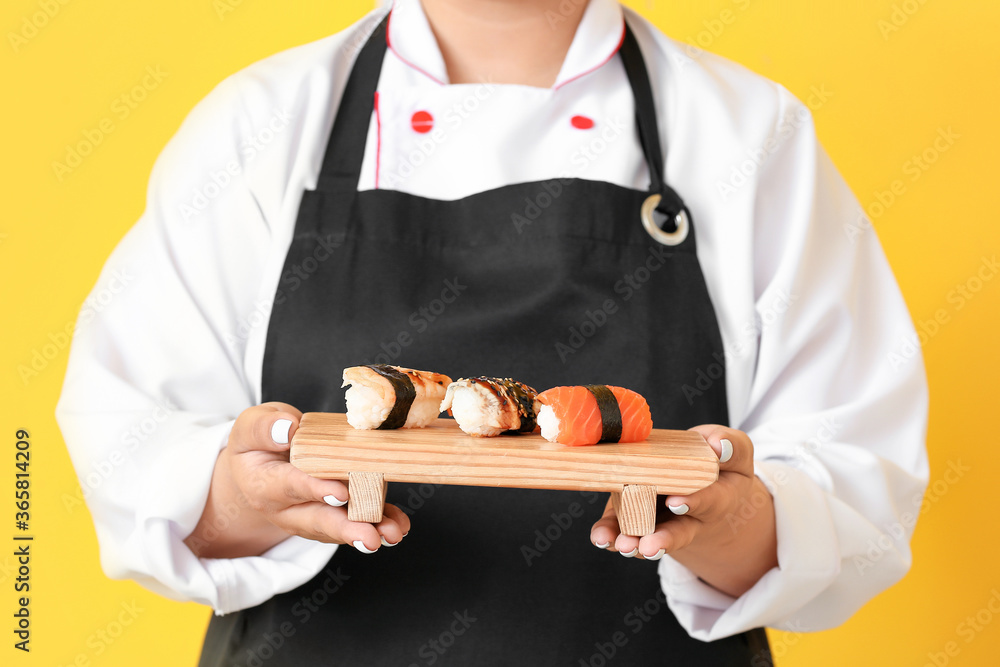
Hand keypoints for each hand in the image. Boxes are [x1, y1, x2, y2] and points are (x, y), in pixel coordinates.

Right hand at [184, 402, 410, 557]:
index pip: (291, 487)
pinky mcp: (333, 513)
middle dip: (347, 529)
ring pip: (340, 526)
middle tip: (370, 538)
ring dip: (368, 530)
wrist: (262, 464)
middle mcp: (287, 509)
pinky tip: (398, 524)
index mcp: (264, 484)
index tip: (341, 494)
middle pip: (318, 520)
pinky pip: (356, 520)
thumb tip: (287, 429)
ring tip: (392, 533)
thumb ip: (264, 428)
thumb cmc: (259, 441)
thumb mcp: (252, 426)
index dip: (316, 490)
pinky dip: (379, 522)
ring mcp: (311, 515)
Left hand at [589, 425, 777, 596]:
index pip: (708, 502)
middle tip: (647, 547)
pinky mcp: (636, 515)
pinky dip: (611, 533)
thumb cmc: (721, 465)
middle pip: (679, 532)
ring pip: (650, 536)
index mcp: (718, 498)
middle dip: (662, 540)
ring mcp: (662, 520)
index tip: (676, 503)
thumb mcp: (736, 454)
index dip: (693, 502)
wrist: (706, 485)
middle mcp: (690, 517)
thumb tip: (719, 447)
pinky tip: (601, 537)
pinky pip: (624, 528)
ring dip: (634, 543)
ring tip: (622, 546)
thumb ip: (731, 448)